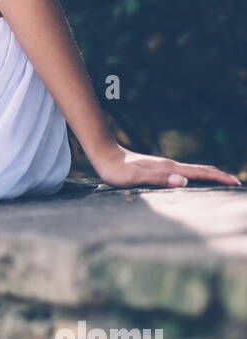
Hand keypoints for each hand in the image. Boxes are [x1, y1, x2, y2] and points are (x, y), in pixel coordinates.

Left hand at [90, 142, 241, 188]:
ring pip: (193, 171)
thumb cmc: (116, 170)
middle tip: (235, 183)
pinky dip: (196, 177)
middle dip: (219, 176)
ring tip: (222, 182)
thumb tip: (183, 182)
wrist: (104, 155)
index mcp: (167, 168)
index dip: (217, 177)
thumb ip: (158, 179)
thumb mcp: (134, 178)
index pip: (199, 173)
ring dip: (209, 176)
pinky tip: (194, 182)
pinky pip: (183, 173)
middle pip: (200, 170)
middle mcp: (169, 165)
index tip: (235, 182)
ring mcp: (164, 166)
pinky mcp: (158, 169)